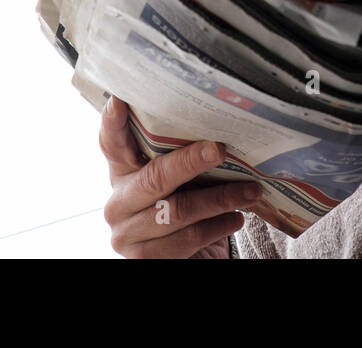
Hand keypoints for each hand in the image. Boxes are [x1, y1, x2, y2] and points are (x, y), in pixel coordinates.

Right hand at [100, 95, 260, 257]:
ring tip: (250, 191)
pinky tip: (236, 217)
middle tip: (219, 148)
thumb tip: (216, 133)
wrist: (188, 258)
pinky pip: (187, 238)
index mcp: (121, 173)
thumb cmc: (185, 208)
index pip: (111, 143)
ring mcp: (127, 234)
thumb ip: (180, 159)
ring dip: (220, 199)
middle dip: (189, 162)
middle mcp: (118, 203)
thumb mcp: (179, 181)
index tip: (119, 101)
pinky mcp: (145, 260)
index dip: (112, 123)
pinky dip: (218, 226)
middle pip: (153, 178)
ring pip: (177, 211)